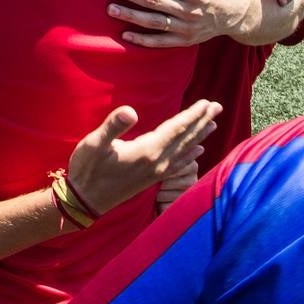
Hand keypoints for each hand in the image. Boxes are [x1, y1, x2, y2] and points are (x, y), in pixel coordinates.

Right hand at [65, 100, 218, 215]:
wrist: (85, 200)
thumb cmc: (87, 168)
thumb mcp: (94, 143)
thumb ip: (113, 126)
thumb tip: (130, 110)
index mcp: (146, 151)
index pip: (176, 129)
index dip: (193, 115)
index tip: (208, 102)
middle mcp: (157, 162)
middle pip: (186, 138)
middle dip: (202, 122)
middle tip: (218, 107)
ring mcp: (157, 172)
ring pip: (185, 150)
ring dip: (200, 136)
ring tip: (213, 124)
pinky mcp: (153, 178)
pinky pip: (179, 164)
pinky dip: (190, 155)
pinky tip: (198, 151)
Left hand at [103, 0, 240, 46]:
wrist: (231, 13)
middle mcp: (187, 9)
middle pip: (151, 0)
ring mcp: (185, 27)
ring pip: (152, 21)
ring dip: (129, 14)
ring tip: (109, 8)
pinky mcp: (183, 41)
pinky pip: (160, 42)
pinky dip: (142, 39)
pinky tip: (125, 34)